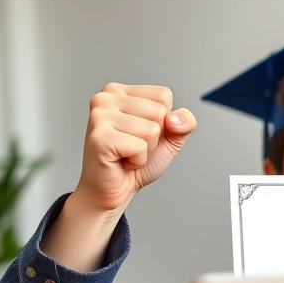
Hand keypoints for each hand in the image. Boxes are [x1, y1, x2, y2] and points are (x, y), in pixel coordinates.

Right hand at [76, 83, 196, 215]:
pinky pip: (140, 147)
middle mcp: (106, 97)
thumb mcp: (169, 138)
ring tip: (126, 154)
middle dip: (154, 138)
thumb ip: (184, 123)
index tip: (141, 135)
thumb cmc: (136, 163)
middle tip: (132, 148)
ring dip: (145, 151)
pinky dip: (138, 161)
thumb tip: (175, 119)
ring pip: (151, 130)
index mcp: (120, 91)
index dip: (163, 122)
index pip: (164, 95)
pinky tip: (121, 161)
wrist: (114, 191)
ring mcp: (99, 115)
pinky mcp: (100, 137)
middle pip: (159, 111)